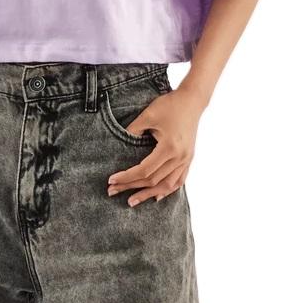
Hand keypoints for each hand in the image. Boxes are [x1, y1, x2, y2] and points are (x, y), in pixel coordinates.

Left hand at [105, 84, 202, 205]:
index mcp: (169, 148)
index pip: (144, 170)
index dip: (126, 177)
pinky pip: (179, 181)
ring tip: (132, 201)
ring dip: (148, 193)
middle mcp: (180, 157)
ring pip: (167, 185)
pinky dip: (167, 190)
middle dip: (131, 187)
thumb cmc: (169, 105)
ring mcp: (186, 160)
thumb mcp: (148, 115)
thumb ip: (133, 130)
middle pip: (153, 180)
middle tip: (112, 191)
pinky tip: (156, 195)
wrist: (191, 100)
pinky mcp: (189, 158)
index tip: (111, 180)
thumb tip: (118, 145)